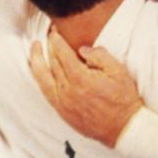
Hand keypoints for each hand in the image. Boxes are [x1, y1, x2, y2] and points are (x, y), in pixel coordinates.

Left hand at [29, 27, 142, 146]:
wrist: (123, 127)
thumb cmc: (123, 98)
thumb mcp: (118, 71)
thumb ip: (100, 56)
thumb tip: (82, 49)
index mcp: (81, 79)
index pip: (62, 54)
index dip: (57, 40)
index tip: (55, 30)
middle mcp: (67, 91)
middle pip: (52, 63)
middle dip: (48, 45)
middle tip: (48, 33)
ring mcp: (62, 103)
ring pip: (42, 78)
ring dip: (36, 60)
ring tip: (34, 48)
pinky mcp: (62, 112)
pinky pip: (45, 92)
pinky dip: (40, 78)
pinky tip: (40, 70)